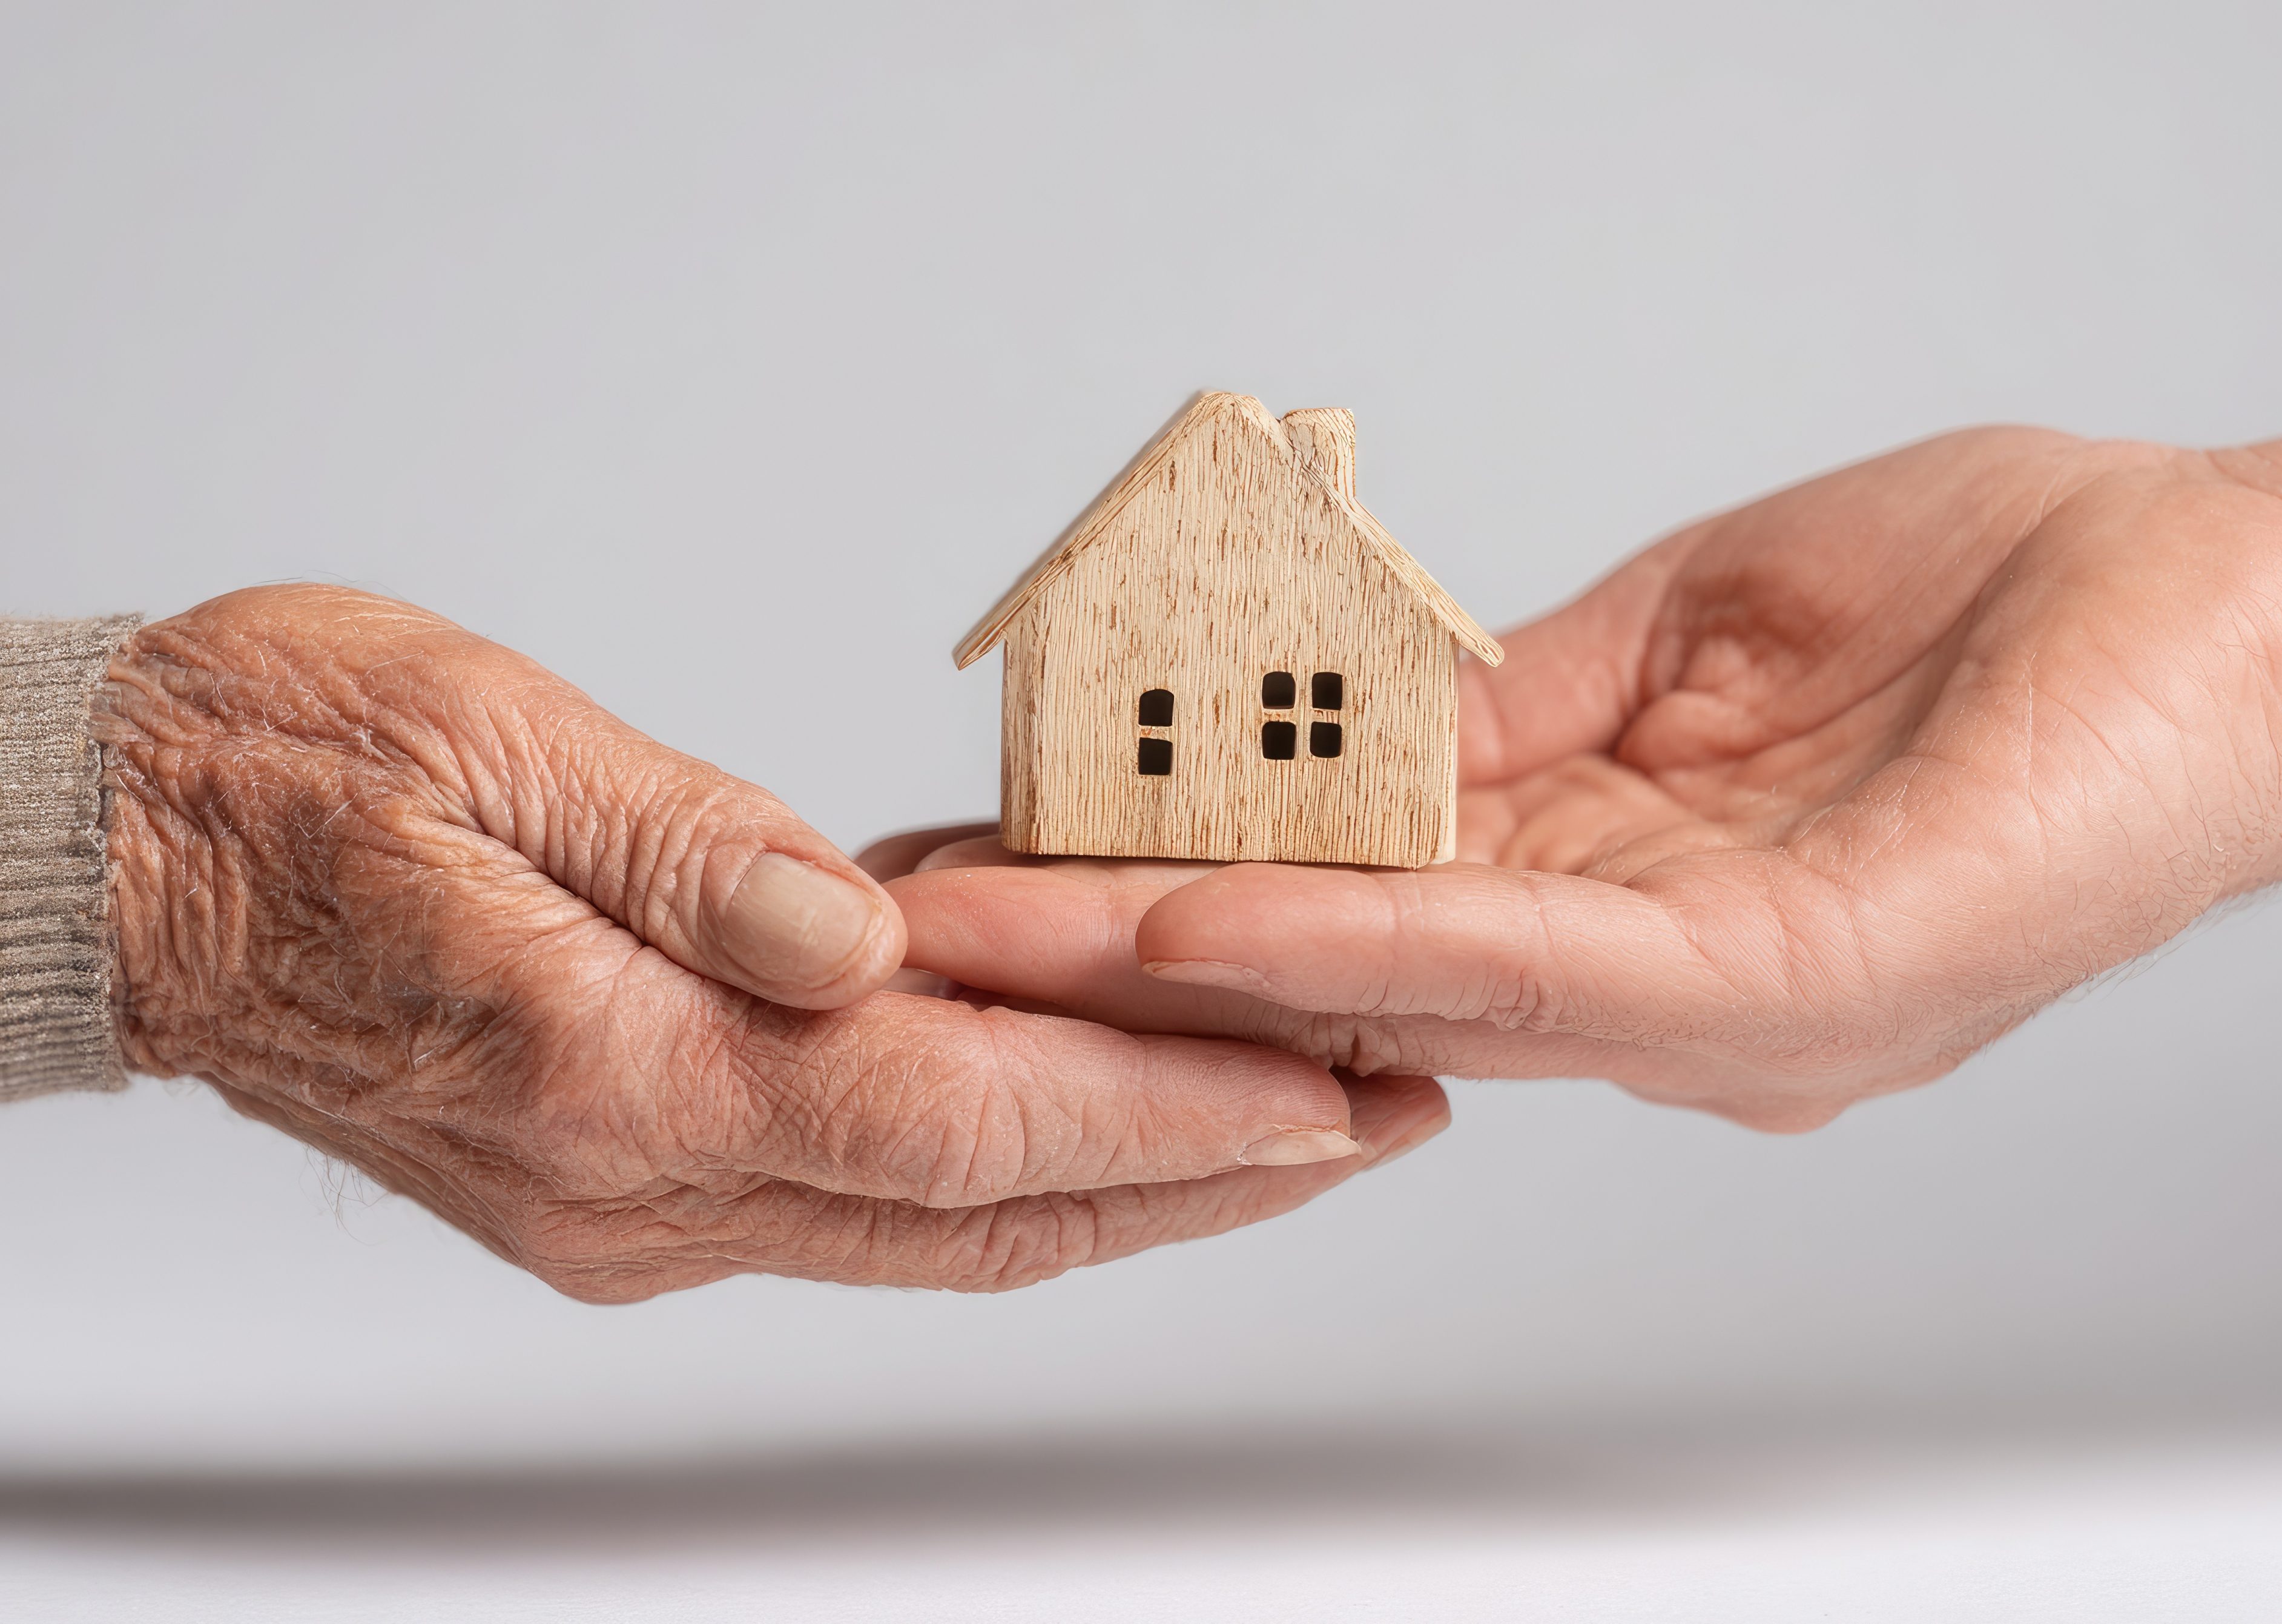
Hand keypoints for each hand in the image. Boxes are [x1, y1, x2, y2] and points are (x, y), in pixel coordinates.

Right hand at [99, 586, 1445, 1299]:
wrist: (132, 859)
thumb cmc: (284, 775)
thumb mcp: (480, 754)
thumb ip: (686, 857)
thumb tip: (862, 933)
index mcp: (619, 1069)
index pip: (961, 1121)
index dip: (1162, 1113)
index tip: (1331, 1091)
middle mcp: (643, 1175)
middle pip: (988, 1204)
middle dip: (1203, 1169)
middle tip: (1384, 1115)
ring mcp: (637, 1194)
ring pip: (945, 1217)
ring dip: (1129, 1178)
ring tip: (1297, 1119)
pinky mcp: (631, 1164)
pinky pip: (865, 1186)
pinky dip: (1005, 1152)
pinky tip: (1100, 1101)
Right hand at [881, 409, 2281, 1128]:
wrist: (2257, 602)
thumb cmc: (2025, 606)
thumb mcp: (1708, 632)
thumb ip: (1529, 705)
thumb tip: (1353, 728)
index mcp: (1638, 905)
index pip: (1366, 906)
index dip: (1181, 889)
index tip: (1014, 865)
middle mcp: (1664, 993)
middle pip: (1353, 980)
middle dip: (1129, 965)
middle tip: (930, 944)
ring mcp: (1728, 1008)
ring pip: (1418, 1000)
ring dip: (1203, 970)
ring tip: (1014, 947)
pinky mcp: (1799, 987)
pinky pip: (1551, 976)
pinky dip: (1376, 946)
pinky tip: (1227, 929)